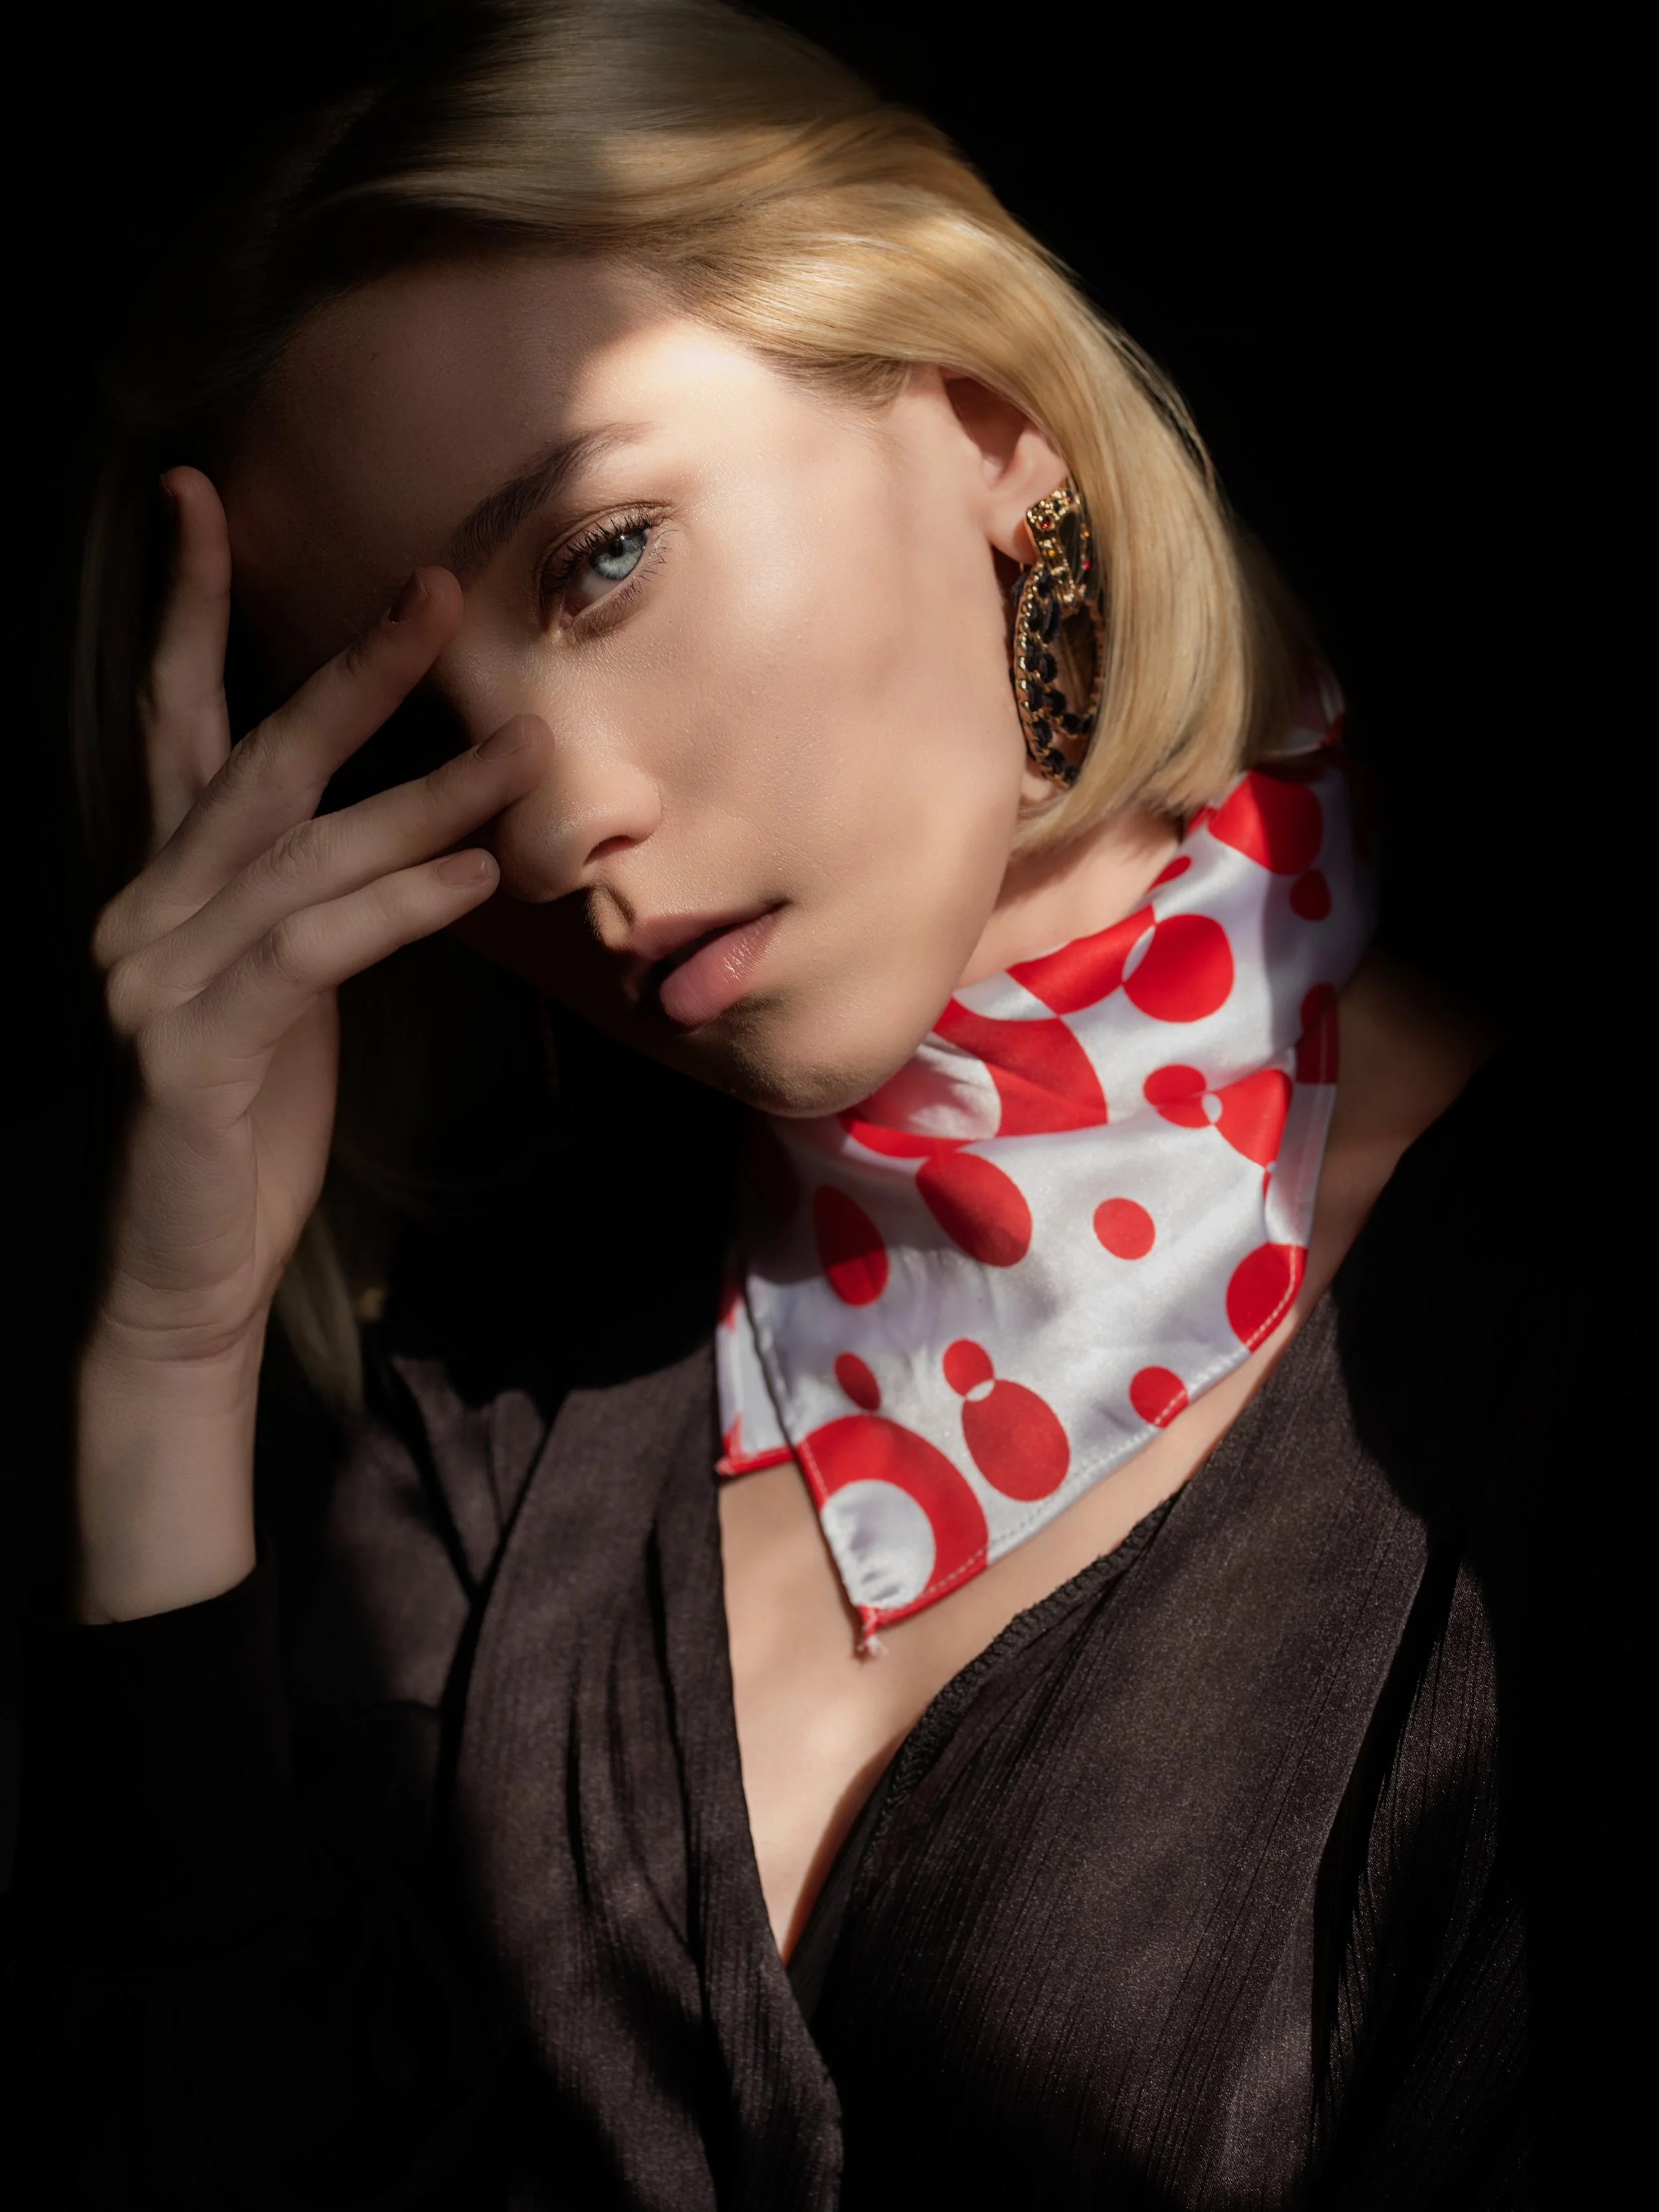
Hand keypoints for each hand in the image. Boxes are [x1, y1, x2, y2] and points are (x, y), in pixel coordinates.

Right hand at [75, 467, 544, 1618]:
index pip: (172, 720)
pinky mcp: (199, 1043)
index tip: (198, 496)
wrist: (186, 1260)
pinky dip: (396, 903)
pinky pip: (315, 948)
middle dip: (349, 673)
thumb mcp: (281, 987)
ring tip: (525, 750)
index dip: (182, 608)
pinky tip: (471, 875)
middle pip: (255, 759)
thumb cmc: (248, 1117)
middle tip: (434, 592)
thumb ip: (314, 899)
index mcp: (164, 883)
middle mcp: (146, 908)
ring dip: (425, 795)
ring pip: (308, 851)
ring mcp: (160, 974)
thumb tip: (414, 829)